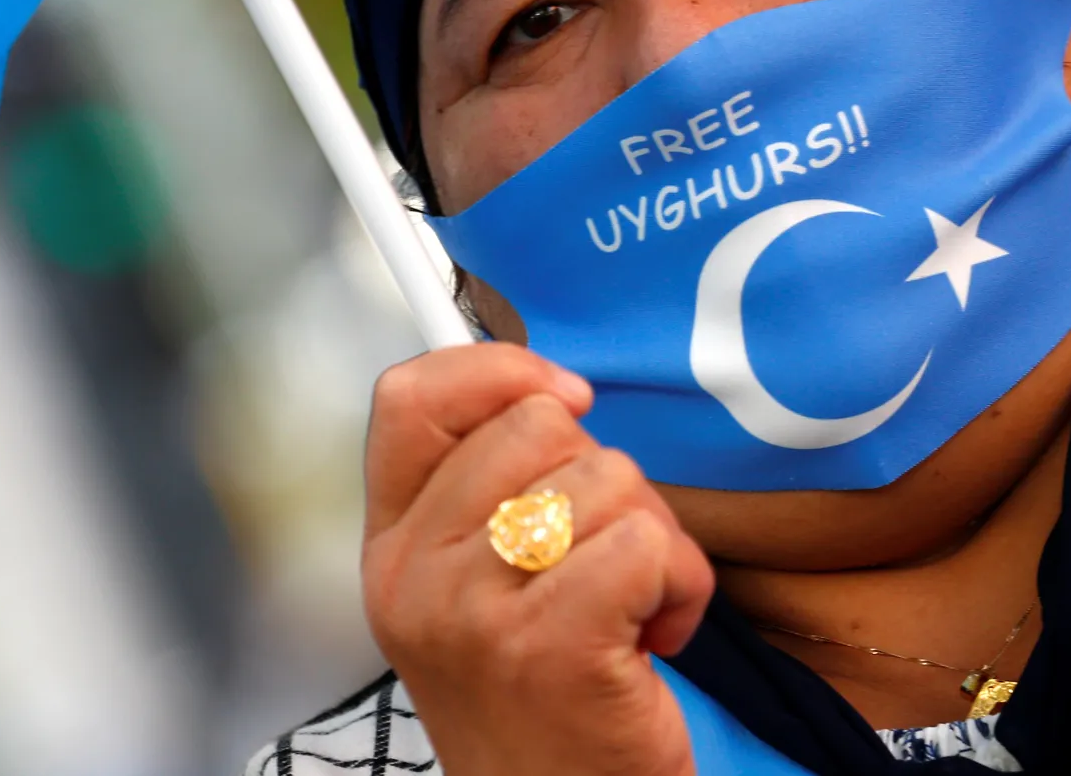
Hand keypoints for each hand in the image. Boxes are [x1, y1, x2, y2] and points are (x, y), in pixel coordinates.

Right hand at [361, 344, 714, 775]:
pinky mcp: (552, 648)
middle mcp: (415, 576)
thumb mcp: (476, 589)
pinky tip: (657, 637)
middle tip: (605, 557)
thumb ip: (489, 489)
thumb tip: (550, 388)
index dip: (494, 369)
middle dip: (604, 476)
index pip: (407, 399)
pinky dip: (680, 584)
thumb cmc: (542, 700)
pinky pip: (644, 542)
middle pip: (534, 426)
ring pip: (605, 479)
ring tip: (633, 608)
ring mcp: (476, 613)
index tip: (562, 395)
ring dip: (654, 539)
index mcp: (391, 548)